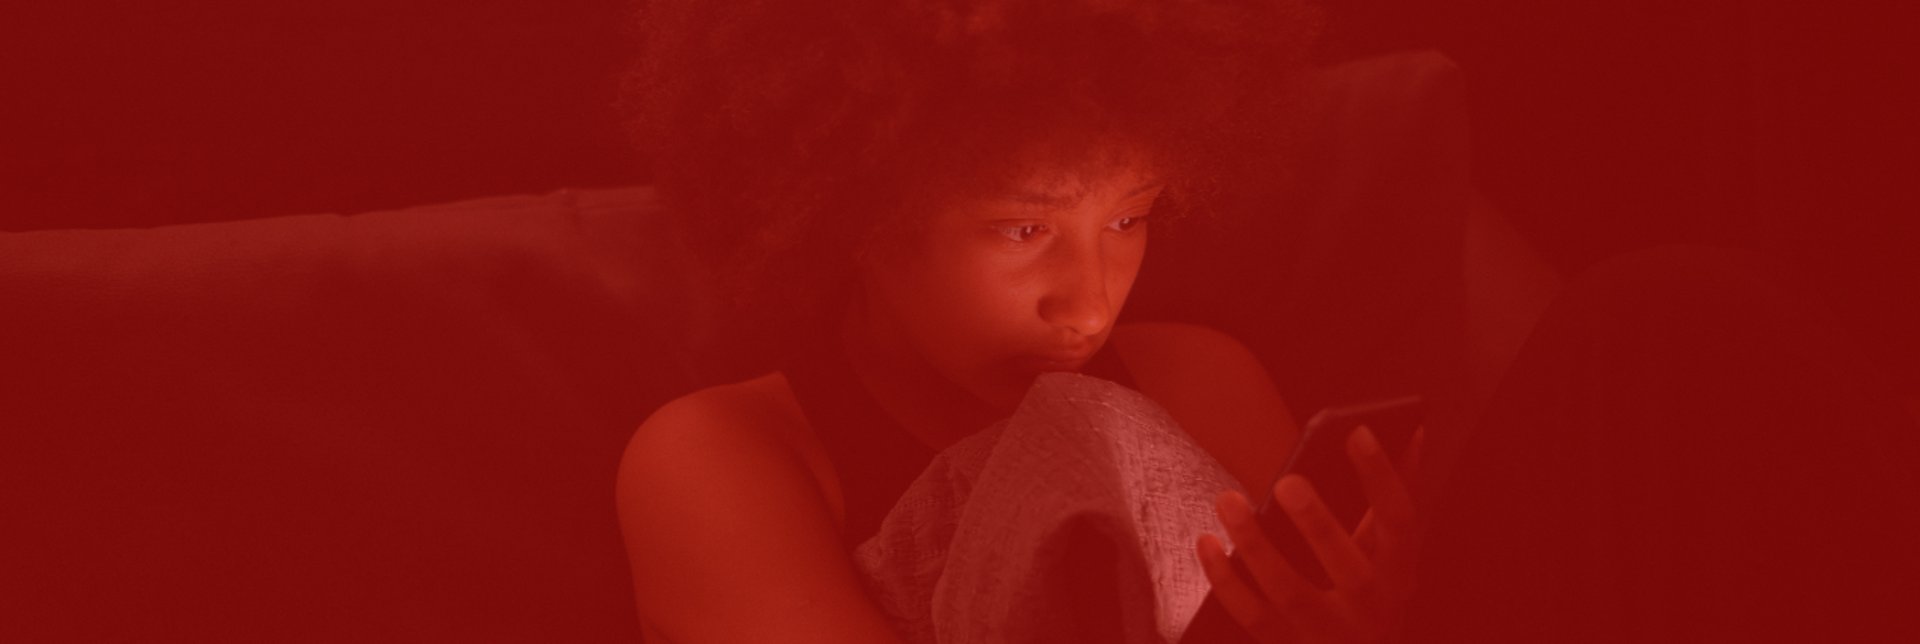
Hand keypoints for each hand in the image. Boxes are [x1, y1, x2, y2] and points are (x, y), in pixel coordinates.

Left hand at [1194, 426, 1424, 643]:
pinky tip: (1207, 541)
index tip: (1358, 432)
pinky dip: (1224, 579)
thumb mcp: (1389, 551)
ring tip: (1228, 499)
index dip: (1383, 476)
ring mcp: (1328, 634)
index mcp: (1400, 573)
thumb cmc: (1369, 590)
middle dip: (1318, 523)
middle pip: (1347, 566)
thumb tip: (1415, 431)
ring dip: (1256, 545)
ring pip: (1289, 592)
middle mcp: (1371, 608)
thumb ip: (1398, 495)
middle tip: (1287, 481)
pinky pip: (1250, 614)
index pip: (1401, 520)